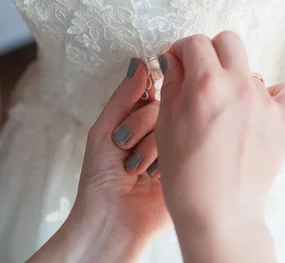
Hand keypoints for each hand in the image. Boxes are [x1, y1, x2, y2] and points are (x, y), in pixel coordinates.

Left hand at [29, 59, 168, 261]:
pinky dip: (166, 162)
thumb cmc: (99, 180)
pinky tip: (154, 178)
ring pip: (175, 127)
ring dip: (151, 149)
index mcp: (137, 118)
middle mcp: (158, 130)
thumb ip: (123, 97)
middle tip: (123, 148)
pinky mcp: (185, 166)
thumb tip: (138, 63)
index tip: (138, 107)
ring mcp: (173, 149)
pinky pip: (185, 149)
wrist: (111, 222)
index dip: (145, 98)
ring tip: (136, 170)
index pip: (152, 90)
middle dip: (139, 128)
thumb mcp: (103, 131)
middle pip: (164, 107)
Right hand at [154, 31, 284, 261]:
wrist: (220, 214)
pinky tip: (255, 114)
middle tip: (202, 75)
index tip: (180, 62)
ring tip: (226, 108)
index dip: (182, 50)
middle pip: (228, 41)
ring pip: (252, 68)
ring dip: (236, 79)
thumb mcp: (166, 126)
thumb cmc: (187, 178)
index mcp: (206, 85)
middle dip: (211, 52)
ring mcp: (267, 103)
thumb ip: (172, 85)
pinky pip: (283, 91)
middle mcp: (240, 87)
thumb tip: (175, 61)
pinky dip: (270, 97)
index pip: (195, 42)